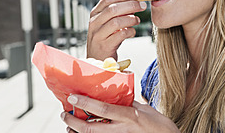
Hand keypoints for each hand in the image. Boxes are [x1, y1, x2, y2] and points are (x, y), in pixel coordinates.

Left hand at [61, 95, 179, 132]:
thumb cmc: (160, 126)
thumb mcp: (146, 110)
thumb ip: (130, 103)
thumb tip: (118, 96)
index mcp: (130, 116)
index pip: (104, 109)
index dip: (87, 103)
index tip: (73, 97)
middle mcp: (123, 130)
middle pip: (92, 129)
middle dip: (74, 122)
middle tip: (65, 114)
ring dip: (78, 132)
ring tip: (70, 126)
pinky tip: (82, 132)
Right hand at [87, 0, 146, 60]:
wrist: (97, 60)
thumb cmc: (106, 38)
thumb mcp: (108, 23)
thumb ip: (119, 12)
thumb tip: (136, 1)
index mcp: (95, 14)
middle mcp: (94, 23)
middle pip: (113, 9)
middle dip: (131, 5)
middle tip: (143, 5)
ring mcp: (98, 35)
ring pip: (116, 22)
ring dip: (131, 19)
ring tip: (137, 20)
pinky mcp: (105, 46)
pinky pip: (120, 35)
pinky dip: (130, 32)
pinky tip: (132, 32)